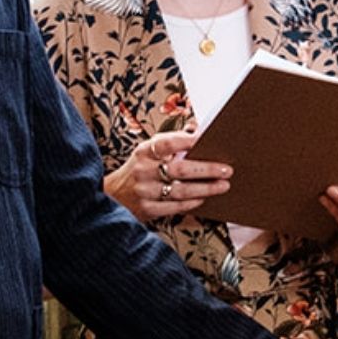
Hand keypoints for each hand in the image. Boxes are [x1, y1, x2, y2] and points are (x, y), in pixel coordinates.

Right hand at [105, 131, 230, 222]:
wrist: (111, 196)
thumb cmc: (137, 170)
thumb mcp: (146, 152)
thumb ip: (169, 143)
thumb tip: (196, 128)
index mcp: (143, 152)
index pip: (167, 142)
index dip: (187, 140)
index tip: (207, 138)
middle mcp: (143, 170)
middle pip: (180, 169)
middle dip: (206, 169)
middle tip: (226, 169)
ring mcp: (145, 191)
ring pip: (180, 190)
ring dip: (205, 188)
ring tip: (223, 185)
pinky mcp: (147, 209)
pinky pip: (174, 207)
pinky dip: (191, 203)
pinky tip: (203, 198)